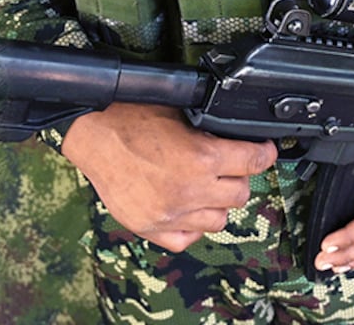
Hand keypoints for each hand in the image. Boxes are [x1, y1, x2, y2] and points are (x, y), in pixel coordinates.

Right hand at [63, 103, 277, 251]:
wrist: (90, 134)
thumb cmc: (128, 117)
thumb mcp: (179, 113)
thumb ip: (210, 132)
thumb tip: (237, 140)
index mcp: (201, 158)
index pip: (253, 161)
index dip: (263, 153)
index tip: (263, 152)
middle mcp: (190, 190)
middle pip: (240, 194)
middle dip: (238, 178)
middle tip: (226, 167)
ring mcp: (170, 214)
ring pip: (218, 220)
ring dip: (216, 204)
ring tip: (203, 188)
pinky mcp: (151, 227)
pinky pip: (187, 239)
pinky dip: (191, 227)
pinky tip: (184, 209)